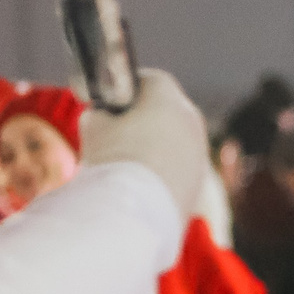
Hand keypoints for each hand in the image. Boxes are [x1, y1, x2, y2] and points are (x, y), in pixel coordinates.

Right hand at [81, 70, 209, 221]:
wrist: (134, 212)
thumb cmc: (113, 162)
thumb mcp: (94, 127)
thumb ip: (100, 114)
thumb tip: (101, 117)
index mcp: (169, 98)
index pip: (149, 80)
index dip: (127, 89)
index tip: (112, 101)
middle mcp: (192, 121)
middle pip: (167, 110)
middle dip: (144, 118)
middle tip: (117, 132)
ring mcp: (199, 153)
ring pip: (176, 141)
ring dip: (156, 146)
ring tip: (126, 164)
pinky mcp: (199, 183)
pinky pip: (179, 168)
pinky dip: (164, 172)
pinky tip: (141, 184)